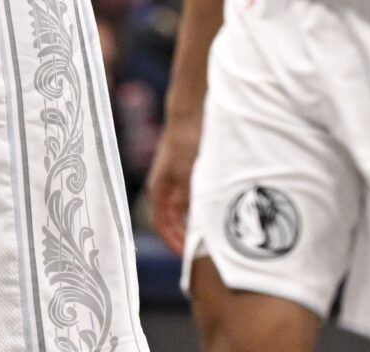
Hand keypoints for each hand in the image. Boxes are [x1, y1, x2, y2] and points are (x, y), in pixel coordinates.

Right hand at [146, 113, 200, 256]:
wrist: (188, 115)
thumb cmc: (185, 142)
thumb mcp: (187, 173)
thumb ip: (187, 197)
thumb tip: (190, 221)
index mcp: (159, 190)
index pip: (162, 224)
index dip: (173, 241)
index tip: (185, 255)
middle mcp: (164, 189)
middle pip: (171, 221)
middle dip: (183, 236)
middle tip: (199, 251)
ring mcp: (173, 182)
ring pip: (181, 211)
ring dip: (191, 223)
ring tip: (207, 236)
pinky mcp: (184, 174)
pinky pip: (188, 200)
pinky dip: (196, 209)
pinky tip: (210, 213)